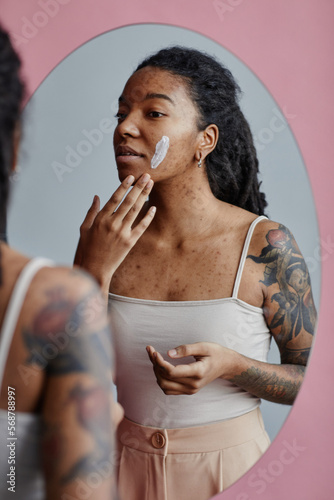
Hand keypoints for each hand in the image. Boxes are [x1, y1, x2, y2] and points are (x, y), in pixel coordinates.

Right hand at [74, 174, 155, 294]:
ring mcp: (122, 233)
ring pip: (136, 211)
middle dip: (138, 187)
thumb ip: (91, 212)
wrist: (94, 268)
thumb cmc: (86, 248)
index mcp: (100, 219)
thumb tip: (97, 196)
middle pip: (128, 201)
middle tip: (147, 175)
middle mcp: (112, 224)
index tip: (131, 176)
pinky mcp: (129, 242)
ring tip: (150, 185)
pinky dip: (148, 217)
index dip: (123, 186)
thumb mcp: (84, 228)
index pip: (114, 198)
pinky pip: (141, 227)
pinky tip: (153, 207)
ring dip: (144, 196)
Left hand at [146, 342, 238, 394]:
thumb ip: (186, 349)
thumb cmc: (215, 353)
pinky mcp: (188, 391)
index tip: (153, 351)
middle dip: (155, 366)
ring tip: (156, 359)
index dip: (159, 362)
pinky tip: (161, 368)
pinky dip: (162, 379)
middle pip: (165, 380)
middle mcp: (193, 384)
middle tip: (152, 351)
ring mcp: (191, 390)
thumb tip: (168, 353)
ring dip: (157, 373)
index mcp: (198, 372)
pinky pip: (169, 390)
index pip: (171, 372)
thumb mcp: (203, 346)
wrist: (226, 365)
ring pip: (165, 386)